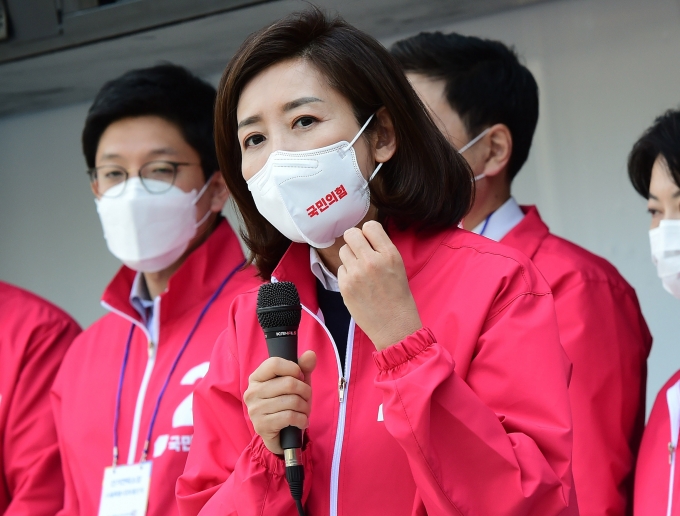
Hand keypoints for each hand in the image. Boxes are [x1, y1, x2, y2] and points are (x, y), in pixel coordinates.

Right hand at [243, 350, 316, 454]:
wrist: (282, 436)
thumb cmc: (287, 405)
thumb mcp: (296, 384)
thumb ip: (303, 368)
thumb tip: (311, 354)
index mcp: (256, 378)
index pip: (274, 363)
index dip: (293, 369)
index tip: (300, 377)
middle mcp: (252, 392)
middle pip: (288, 383)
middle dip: (305, 391)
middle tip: (306, 398)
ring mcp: (255, 410)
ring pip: (292, 401)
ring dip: (305, 407)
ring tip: (304, 411)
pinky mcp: (262, 426)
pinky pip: (289, 417)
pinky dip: (302, 420)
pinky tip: (302, 422)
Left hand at [338, 221, 421, 350]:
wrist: (394, 325)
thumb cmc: (398, 296)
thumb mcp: (398, 266)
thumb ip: (381, 249)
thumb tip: (364, 236)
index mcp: (389, 254)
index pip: (370, 226)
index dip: (368, 233)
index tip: (369, 242)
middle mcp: (372, 260)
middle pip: (351, 234)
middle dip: (354, 241)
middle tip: (359, 252)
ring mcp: (356, 273)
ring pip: (343, 250)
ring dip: (349, 257)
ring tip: (360, 270)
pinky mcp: (345, 286)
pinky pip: (340, 269)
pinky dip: (347, 274)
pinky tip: (358, 285)